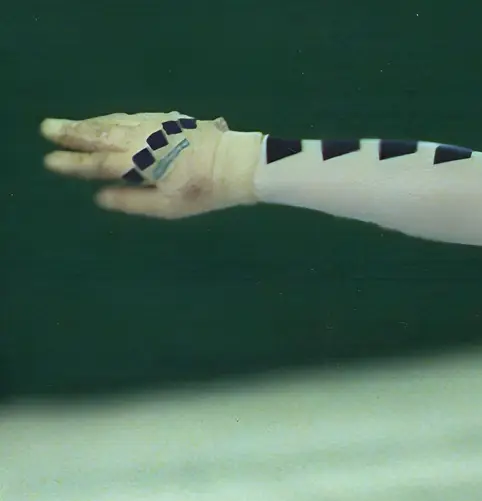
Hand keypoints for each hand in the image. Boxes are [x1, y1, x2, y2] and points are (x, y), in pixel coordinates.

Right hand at [42, 112, 261, 218]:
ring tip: (66, 126)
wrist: (238, 163)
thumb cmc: (205, 191)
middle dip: (71, 132)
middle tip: (47, 128)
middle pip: (100, 134)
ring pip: (112, 122)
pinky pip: (128, 117)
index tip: (50, 161)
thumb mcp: (169, 207)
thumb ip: (132, 201)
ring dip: (88, 123)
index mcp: (140, 163)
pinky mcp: (165, 120)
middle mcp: (141, 140)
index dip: (73, 163)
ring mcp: (153, 126)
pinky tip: (103, 121)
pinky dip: (109, 119)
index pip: (98, 163)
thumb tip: (100, 197)